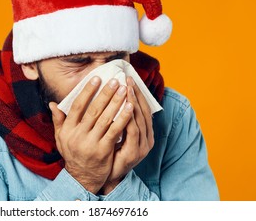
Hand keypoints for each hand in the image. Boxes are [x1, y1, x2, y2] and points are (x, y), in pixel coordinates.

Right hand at [49, 76, 133, 193]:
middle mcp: (78, 135)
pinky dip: (123, 118)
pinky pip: (115, 131)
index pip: (77, 106)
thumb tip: (52, 104)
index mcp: (68, 129)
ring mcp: (91, 143)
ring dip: (116, 103)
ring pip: (105, 119)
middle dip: (105, 94)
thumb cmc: (73, 153)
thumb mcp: (62, 138)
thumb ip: (58, 120)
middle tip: (115, 80)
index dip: (87, 91)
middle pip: (93, 110)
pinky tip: (130, 108)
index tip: (96, 78)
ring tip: (124, 90)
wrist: (82, 176)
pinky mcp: (103, 150)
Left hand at [101, 76, 154, 193]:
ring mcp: (142, 145)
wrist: (109, 175)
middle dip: (135, 94)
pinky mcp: (135, 152)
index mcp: (144, 132)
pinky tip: (126, 106)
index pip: (142, 108)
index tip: (128, 79)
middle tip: (127, 79)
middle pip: (143, 111)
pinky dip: (130, 118)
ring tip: (126, 88)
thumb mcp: (115, 132)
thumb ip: (117, 117)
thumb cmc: (111, 151)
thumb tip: (111, 96)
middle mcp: (146, 137)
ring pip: (140, 119)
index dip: (136, 93)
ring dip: (133, 102)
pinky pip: (133, 131)